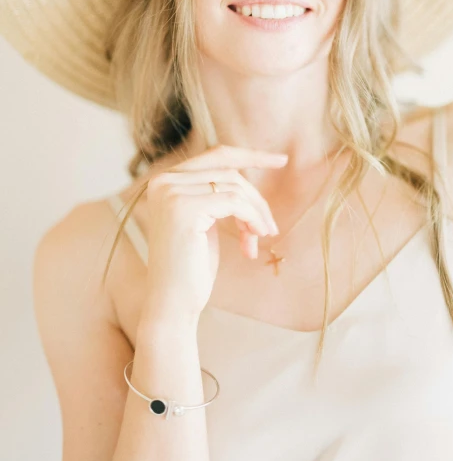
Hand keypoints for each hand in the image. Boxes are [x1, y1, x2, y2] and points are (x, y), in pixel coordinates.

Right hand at [140, 145, 287, 324]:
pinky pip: (234, 202)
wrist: (172, 304)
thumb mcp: (205, 221)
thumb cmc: (192, 267)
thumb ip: (217, 193)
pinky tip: (252, 242)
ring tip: (258, 239)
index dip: (251, 155)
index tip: (281, 160)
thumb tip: (249, 169)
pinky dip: (251, 220)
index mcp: (165, 180)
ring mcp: (171, 193)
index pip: (216, 155)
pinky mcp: (184, 208)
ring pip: (235, 186)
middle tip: (270, 228)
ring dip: (255, 213)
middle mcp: (163, 181)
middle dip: (256, 198)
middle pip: (229, 170)